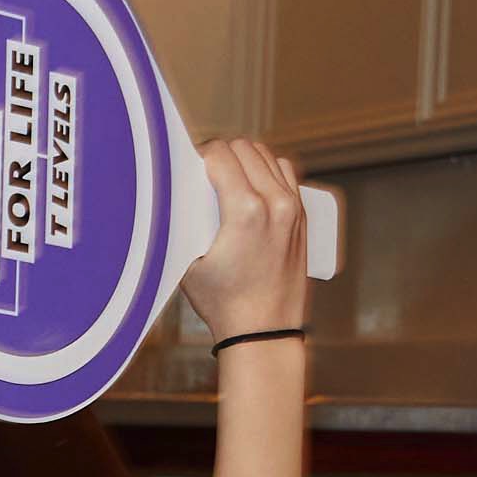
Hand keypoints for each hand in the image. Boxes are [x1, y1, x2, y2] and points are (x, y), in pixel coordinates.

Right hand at [176, 138, 309, 341]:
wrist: (263, 328)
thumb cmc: (223, 301)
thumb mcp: (187, 260)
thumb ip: (183, 220)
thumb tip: (174, 192)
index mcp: (245, 211)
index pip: (220, 154)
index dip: (197, 154)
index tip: (186, 166)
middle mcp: (275, 203)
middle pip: (244, 148)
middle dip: (219, 153)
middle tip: (201, 170)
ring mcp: (293, 207)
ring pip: (267, 155)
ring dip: (244, 158)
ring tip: (226, 176)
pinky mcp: (302, 215)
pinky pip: (284, 173)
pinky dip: (265, 170)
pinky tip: (250, 186)